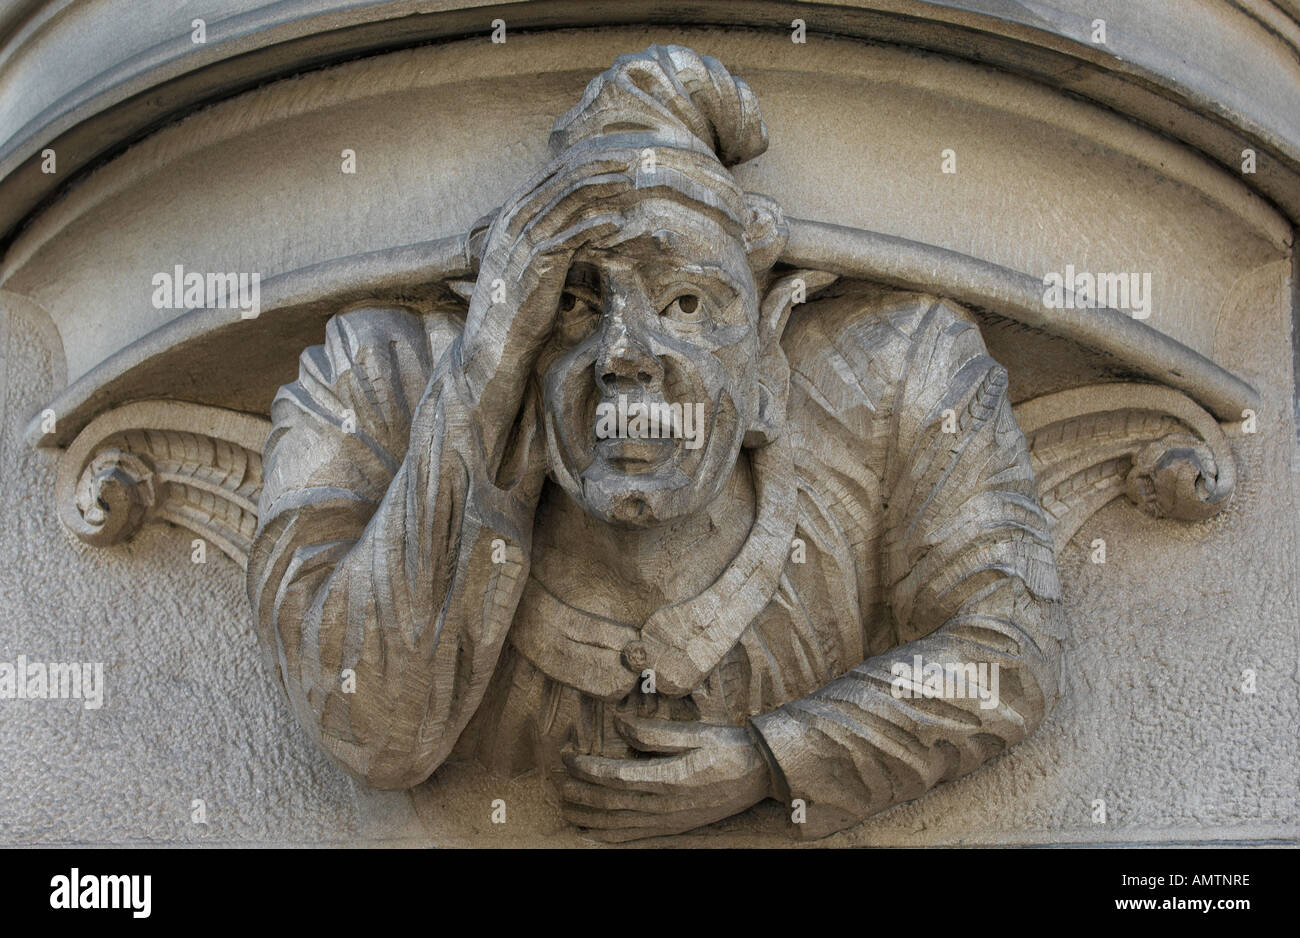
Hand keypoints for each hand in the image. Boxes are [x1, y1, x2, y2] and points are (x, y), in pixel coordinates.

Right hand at [456, 151, 636, 465]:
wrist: (492, 348)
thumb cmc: (517, 310)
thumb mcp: (534, 267)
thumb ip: (555, 240)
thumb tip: (590, 228)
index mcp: (512, 215)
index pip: (553, 174)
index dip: (588, 162)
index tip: (620, 158)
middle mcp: (514, 220)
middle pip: (563, 179)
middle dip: (601, 166)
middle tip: (634, 161)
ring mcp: (524, 241)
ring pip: (569, 201)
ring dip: (604, 189)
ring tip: (633, 183)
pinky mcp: (536, 265)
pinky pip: (572, 237)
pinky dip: (596, 227)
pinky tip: (619, 224)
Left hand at [555, 714, 775, 841]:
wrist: (762, 774)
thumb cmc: (728, 747)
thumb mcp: (694, 732)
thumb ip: (653, 733)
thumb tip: (618, 725)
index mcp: (669, 778)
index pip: (616, 777)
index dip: (588, 769)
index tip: (568, 757)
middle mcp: (666, 805)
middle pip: (612, 803)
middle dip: (582, 794)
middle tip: (558, 784)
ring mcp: (671, 820)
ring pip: (621, 823)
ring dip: (590, 816)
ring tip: (566, 808)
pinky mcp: (676, 827)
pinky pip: (637, 836)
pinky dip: (611, 836)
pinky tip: (593, 833)